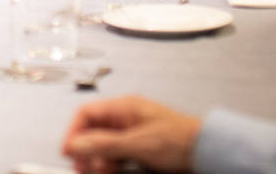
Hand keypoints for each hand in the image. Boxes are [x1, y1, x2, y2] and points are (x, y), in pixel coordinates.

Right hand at [62, 94, 200, 173]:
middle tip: (85, 168)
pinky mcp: (139, 150)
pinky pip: (116, 157)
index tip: (68, 152)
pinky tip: (113, 171)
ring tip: (102, 172)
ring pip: (103, 148)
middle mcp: (125, 119)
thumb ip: (105, 143)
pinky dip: (111, 166)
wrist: (207, 152)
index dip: (74, 132)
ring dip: (98, 161)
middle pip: (92, 133)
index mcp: (123, 108)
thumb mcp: (138, 143)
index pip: (86, 114)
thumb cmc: (180, 140)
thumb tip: (75, 144)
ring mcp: (132, 135)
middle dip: (86, 151)